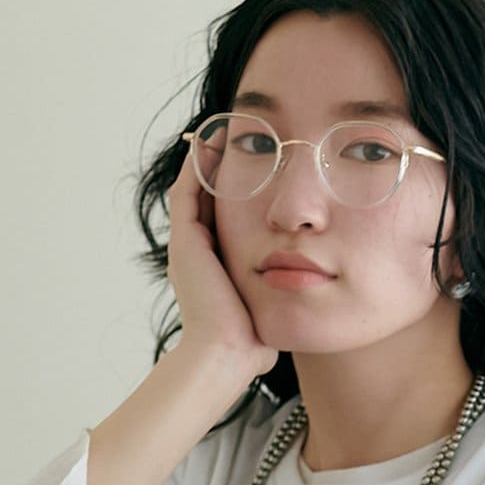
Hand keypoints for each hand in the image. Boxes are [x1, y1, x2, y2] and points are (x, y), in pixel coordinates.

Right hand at [167, 144, 278, 377]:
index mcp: (214, 268)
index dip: (238, 194)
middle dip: (221, 170)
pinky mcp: (185, 241)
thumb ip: (278, 300)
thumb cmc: (251, 345)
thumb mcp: (268, 312)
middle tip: (238, 140)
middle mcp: (197, 254)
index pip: (224, 219)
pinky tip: (212, 141)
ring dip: (207, 161)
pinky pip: (188, 191)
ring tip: (222, 130)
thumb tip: (300, 301)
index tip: (258, 169)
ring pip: (195, 190)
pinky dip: (198, 166)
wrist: (227, 354)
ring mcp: (187, 247)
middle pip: (208, 200)